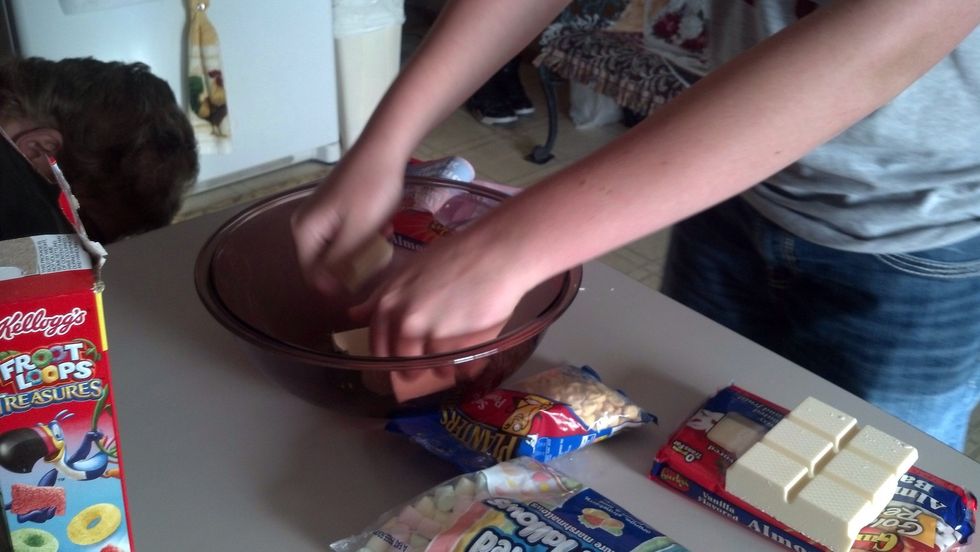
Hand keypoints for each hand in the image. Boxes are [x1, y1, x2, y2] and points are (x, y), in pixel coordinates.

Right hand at [291, 143, 406, 294]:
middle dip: (352, 265)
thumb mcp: (357, 232)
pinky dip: (362, 235)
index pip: (313, 275)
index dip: (338, 285)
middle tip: (377, 256)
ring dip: (361, 250)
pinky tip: (382, 227)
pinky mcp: (333, 207)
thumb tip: (324, 289)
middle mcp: (305, 224)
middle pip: (325, 262)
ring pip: (338, 249)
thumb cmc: (371, 190)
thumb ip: (339, 263)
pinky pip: (344, 233)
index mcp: (305, 232)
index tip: (365, 283)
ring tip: (382, 238)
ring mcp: (319, 214)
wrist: (383, 148)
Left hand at [351, 233, 535, 356]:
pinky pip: (458, 368)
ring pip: (432, 367)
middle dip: (413, 371)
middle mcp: (405, 320)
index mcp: (388, 302)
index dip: (389, 356)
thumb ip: (382, 296)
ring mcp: (432, 334)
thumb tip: (355, 315)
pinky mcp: (458, 344)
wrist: (495, 252)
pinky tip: (470, 363)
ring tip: (452, 365)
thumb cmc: (455, 255)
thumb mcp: (409, 269)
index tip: (398, 361)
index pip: (378, 344)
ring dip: (442, 371)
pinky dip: (465, 369)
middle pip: (403, 361)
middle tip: (425, 371)